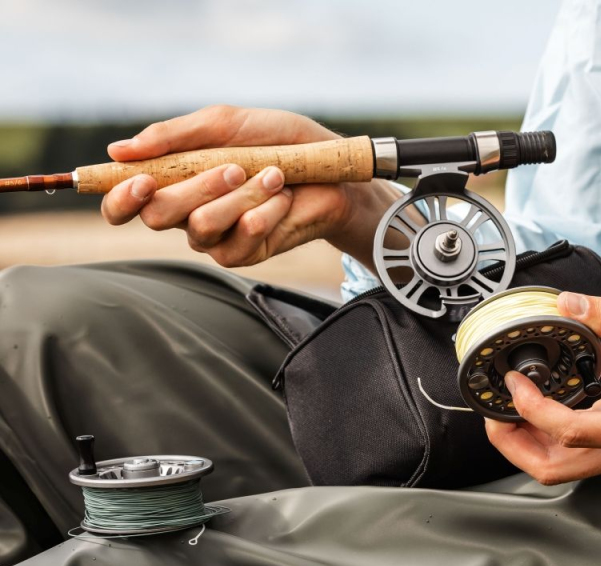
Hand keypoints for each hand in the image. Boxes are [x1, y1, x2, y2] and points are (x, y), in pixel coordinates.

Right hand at [101, 105, 400, 267]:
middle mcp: (187, 213)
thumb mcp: (225, 125)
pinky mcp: (246, 253)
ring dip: (239, 197)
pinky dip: (266, 211)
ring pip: (201, 227)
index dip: (120, 199)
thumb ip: (174, 137)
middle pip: (158, 217)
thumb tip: (119, 150)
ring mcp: (216, 238)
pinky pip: (242, 237)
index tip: (139, 181)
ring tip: (274, 175)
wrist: (331, 169)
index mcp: (173, 181)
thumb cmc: (277, 143)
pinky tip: (283, 198)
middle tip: (235, 167)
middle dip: (195, 188)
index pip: (125, 204)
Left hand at [485, 292, 600, 484]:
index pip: (571, 433)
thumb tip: (571, 305)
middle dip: (516, 444)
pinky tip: (539, 403)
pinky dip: (549, 430)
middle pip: (556, 467)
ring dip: (528, 442)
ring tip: (506, 410)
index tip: (515, 383)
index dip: (534, 410)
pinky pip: (578, 445)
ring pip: (564, 462)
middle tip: (492, 413)